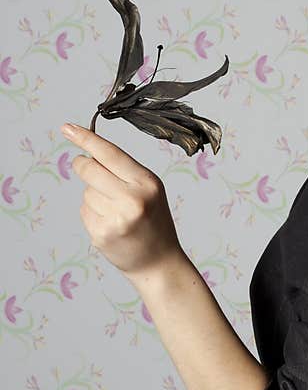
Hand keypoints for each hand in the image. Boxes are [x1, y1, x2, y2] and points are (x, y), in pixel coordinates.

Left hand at [61, 123, 184, 281]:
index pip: (109, 153)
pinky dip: (93, 215)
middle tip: (92, 174)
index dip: (85, 138)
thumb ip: (124, 172)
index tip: (66, 128)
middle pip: (88, 169)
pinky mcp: (101, 234)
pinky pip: (84, 211)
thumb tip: (86, 154)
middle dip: (84, 167)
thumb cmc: (154, 221)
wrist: (160, 262)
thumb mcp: (150, 190)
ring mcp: (116, 218)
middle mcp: (132, 199)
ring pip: (86, 192)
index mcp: (147, 183)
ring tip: (117, 213)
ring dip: (94, 198)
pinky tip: (111, 226)